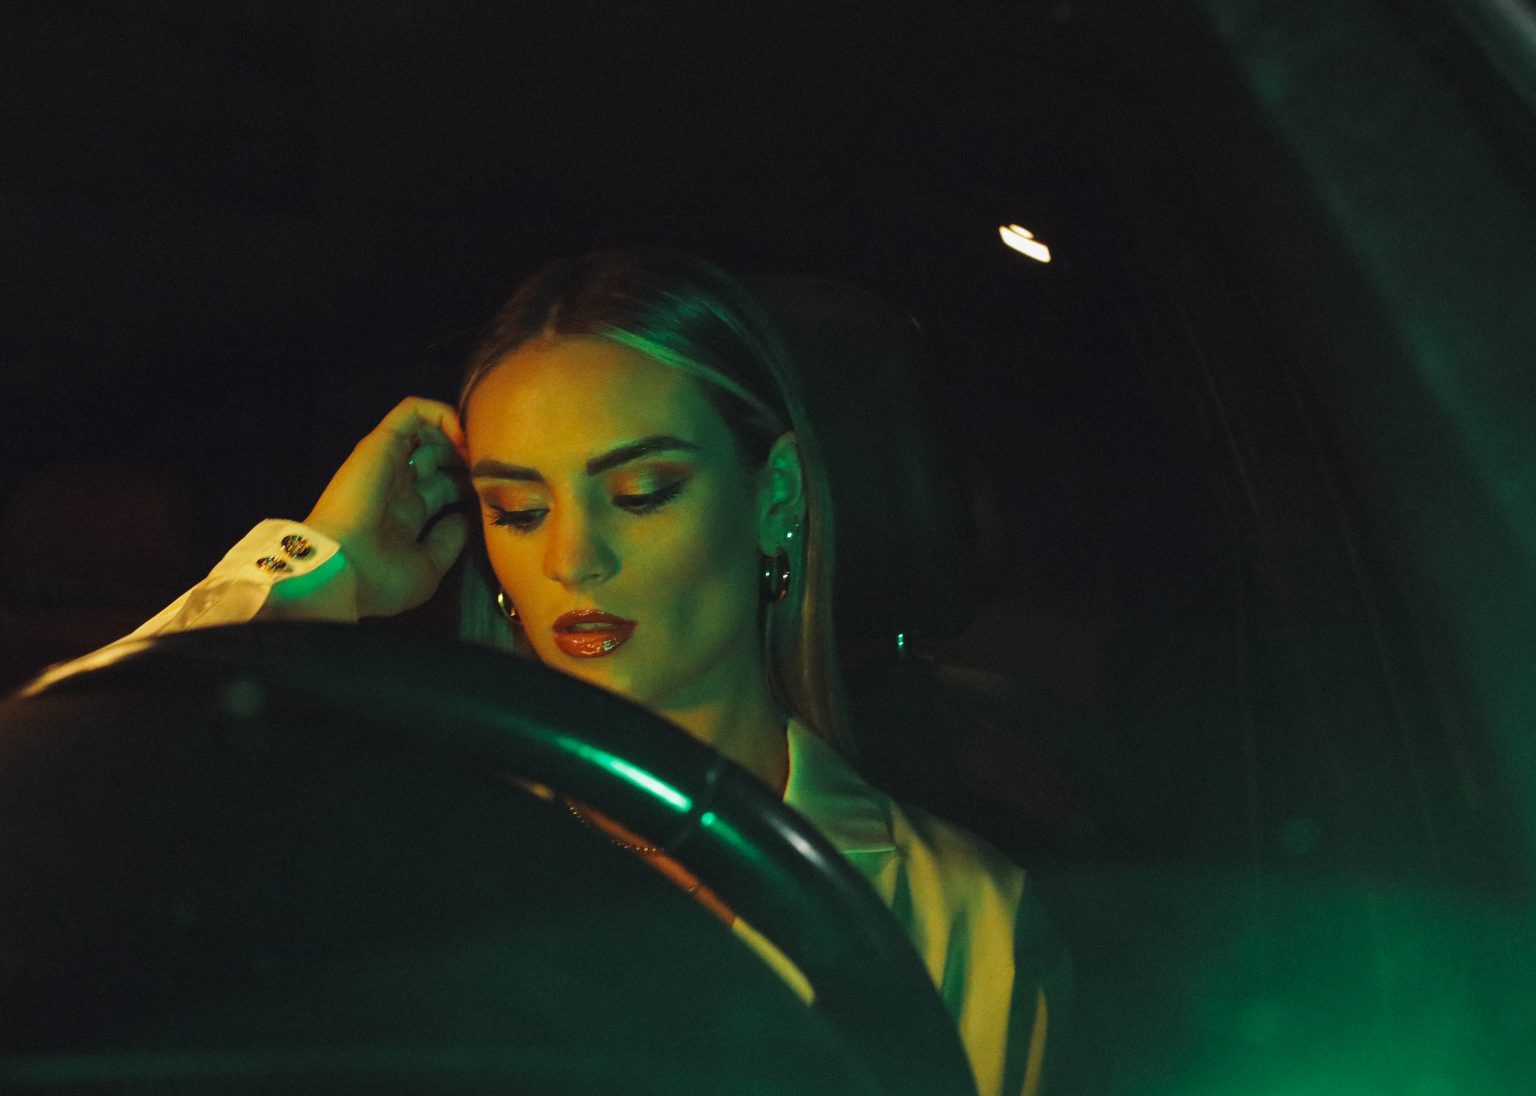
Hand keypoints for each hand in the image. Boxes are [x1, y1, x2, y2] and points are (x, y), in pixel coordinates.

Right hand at [304, 397, 472, 617]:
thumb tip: (465, 517)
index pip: (444, 488)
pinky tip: (463, 433)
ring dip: (458, 434)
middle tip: (491, 468)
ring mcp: (390, 462)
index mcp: (407, 516)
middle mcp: (399, 485)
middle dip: (468, 459)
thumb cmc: (383, 577)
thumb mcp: (428, 569)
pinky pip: (412, 411)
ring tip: (480, 449)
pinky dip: (441, 413)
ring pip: (428, 431)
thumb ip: (449, 540)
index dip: (470, 486)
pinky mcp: (382, 442)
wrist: (342, 568)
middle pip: (440, 459)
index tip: (494, 493)